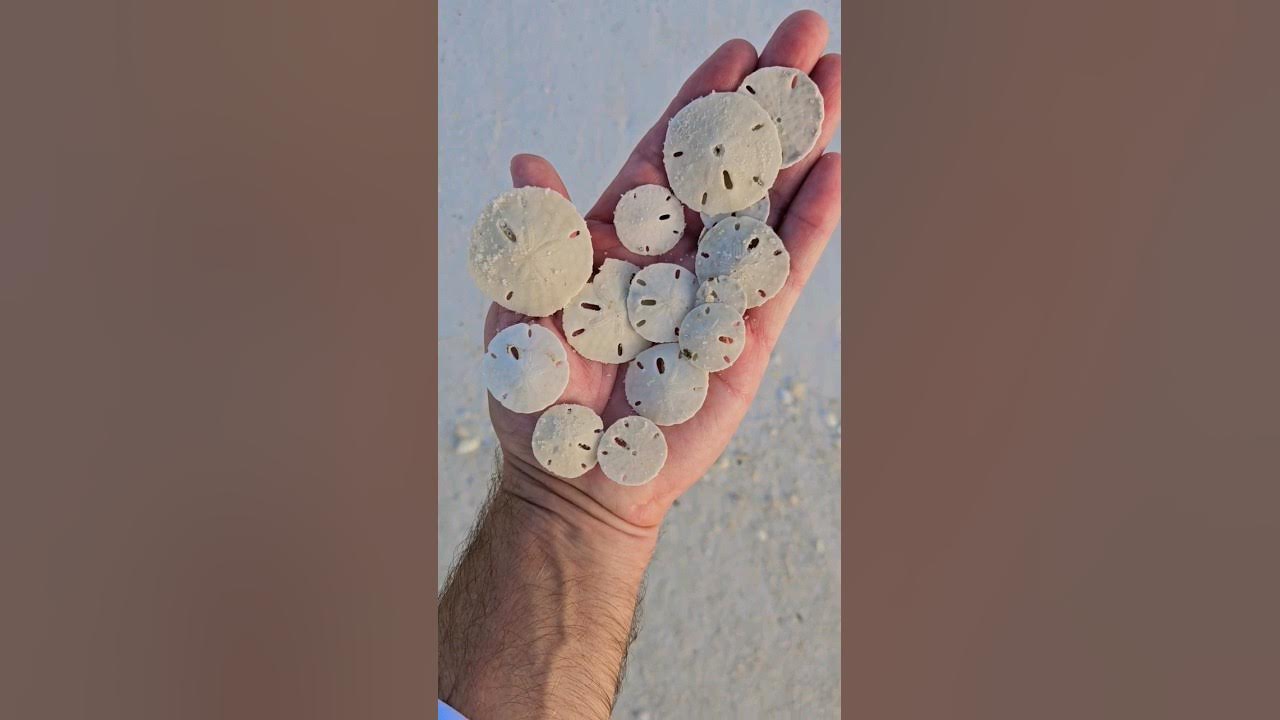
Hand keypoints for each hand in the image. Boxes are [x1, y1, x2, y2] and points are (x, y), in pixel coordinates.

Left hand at [484, 10, 841, 530]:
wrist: (578, 479)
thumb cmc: (539, 397)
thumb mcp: (522, 308)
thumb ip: (538, 236)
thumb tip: (524, 161)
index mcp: (620, 234)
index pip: (668, 151)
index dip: (701, 100)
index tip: (737, 48)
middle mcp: (677, 250)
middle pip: (732, 162)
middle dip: (769, 99)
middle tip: (809, 34)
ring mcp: (717, 287)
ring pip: (769, 202)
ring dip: (803, 143)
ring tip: (839, 81)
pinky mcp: (749, 333)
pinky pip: (785, 269)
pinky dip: (811, 222)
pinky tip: (838, 168)